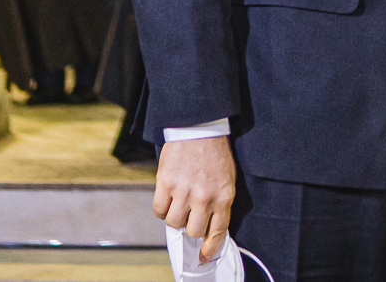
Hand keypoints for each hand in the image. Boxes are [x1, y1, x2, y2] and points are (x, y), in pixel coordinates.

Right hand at [155, 137, 236, 264]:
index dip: (210, 248)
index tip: (205, 257)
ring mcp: (184, 191)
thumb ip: (220, 205)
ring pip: (175, 223)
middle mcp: (205, 197)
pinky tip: (168, 198)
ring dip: (176, 218)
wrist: (199, 128)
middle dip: (191, 228)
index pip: (218, 232)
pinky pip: (159, 210)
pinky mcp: (166, 183)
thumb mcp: (227, 181)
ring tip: (179, 204)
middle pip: (194, 231)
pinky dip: (162, 209)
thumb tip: (209, 229)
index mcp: (224, 197)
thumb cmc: (215, 155)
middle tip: (190, 217)